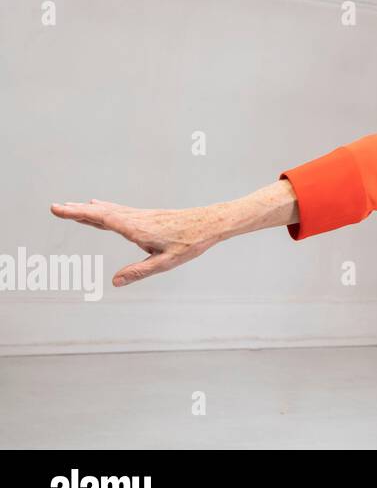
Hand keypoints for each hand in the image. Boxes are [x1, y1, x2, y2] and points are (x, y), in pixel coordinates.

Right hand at [50, 199, 229, 286]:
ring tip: (70, 207)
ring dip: (88, 209)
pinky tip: (99, 206)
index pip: (102, 219)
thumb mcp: (166, 262)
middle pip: (101, 212)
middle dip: (77, 210)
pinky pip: (119, 211)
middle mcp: (136, 218)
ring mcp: (141, 216)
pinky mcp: (147, 216)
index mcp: (137, 228)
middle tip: (55, 207)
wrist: (211, 223)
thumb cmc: (191, 242)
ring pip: (110, 210)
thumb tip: (115, 281)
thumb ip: (140, 272)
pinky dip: (104, 208)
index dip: (79, 214)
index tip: (59, 208)